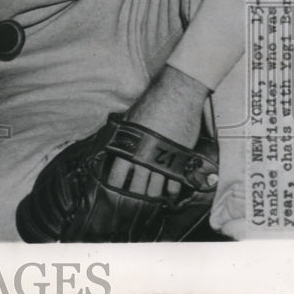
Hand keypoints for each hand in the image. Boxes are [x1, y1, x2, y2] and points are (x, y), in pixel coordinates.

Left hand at [107, 65, 209, 197]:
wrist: (177, 95)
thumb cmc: (151, 104)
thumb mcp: (130, 119)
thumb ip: (123, 135)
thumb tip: (114, 143)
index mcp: (128, 147)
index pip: (117, 174)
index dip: (116, 183)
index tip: (116, 189)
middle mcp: (144, 157)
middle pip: (137, 185)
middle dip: (135, 193)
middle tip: (134, 198)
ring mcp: (163, 160)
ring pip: (155, 187)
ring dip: (152, 194)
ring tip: (150, 198)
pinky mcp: (180, 159)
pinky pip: (175, 183)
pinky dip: (171, 191)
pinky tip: (169, 194)